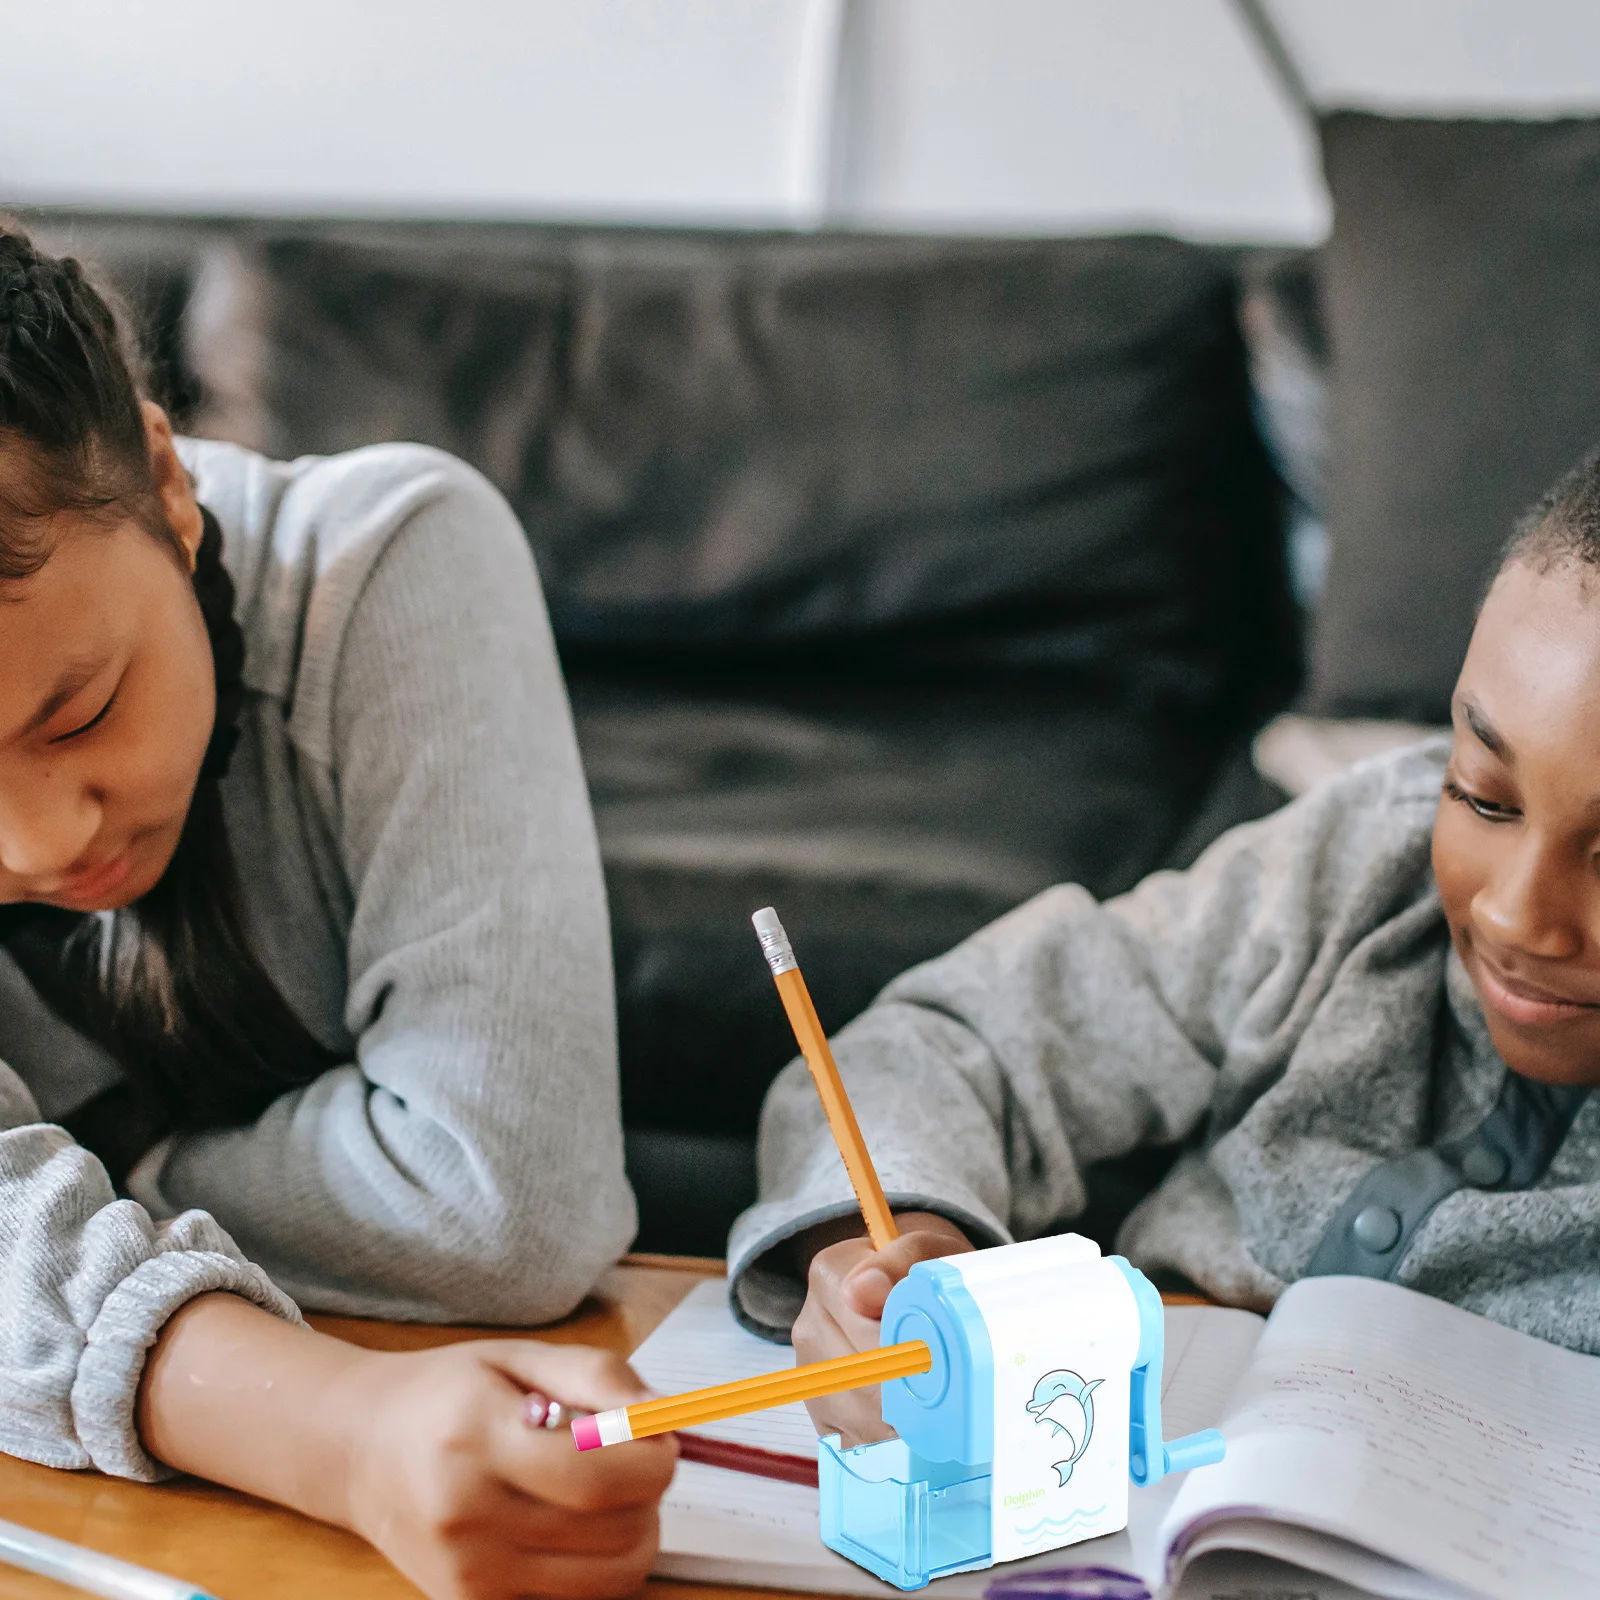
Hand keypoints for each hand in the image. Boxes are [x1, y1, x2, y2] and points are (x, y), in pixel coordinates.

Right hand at [340, 1339, 675, 1599]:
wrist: (359, 1450)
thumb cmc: (445, 1394)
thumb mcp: (518, 1357)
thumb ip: (595, 1375)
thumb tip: (661, 1414)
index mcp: (478, 1441)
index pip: (597, 1477)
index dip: (653, 1461)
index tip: (661, 1438)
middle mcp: (468, 1519)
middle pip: (613, 1534)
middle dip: (649, 1495)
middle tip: (633, 1460)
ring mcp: (468, 1576)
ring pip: (606, 1580)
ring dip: (632, 1535)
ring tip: (604, 1493)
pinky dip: (595, 1569)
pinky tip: (573, 1527)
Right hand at [790, 1211, 973, 1445]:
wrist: (908, 1289)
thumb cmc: (924, 1272)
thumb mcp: (928, 1249)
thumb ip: (902, 1259)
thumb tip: (866, 1289)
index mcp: (829, 1276)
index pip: (867, 1334)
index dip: (912, 1357)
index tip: (946, 1363)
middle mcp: (809, 1325)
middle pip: (864, 1383)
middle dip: (913, 1395)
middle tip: (954, 1395)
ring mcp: (809, 1373)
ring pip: (860, 1419)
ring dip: (905, 1425)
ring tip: (939, 1409)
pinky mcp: (818, 1412)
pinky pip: (855, 1443)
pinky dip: (890, 1444)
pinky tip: (914, 1427)